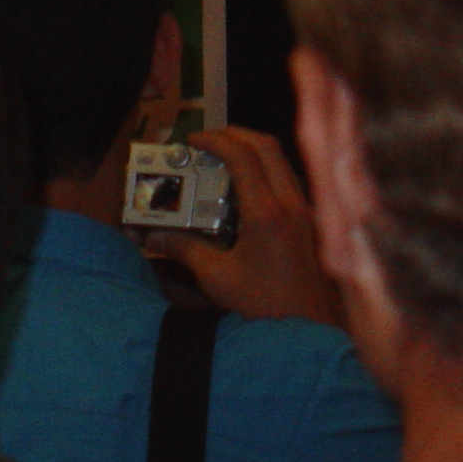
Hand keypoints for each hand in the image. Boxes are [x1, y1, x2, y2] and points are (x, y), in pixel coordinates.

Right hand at [142, 126, 343, 327]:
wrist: (306, 328)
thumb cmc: (263, 306)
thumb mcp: (217, 278)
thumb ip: (186, 250)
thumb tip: (153, 238)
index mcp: (266, 213)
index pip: (242, 156)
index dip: (215, 140)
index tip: (193, 140)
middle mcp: (290, 202)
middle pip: (267, 146)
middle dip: (235, 134)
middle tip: (208, 139)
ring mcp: (305, 209)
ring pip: (281, 159)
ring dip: (253, 149)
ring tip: (225, 155)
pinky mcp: (309, 219)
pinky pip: (288, 177)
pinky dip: (267, 167)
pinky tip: (248, 185)